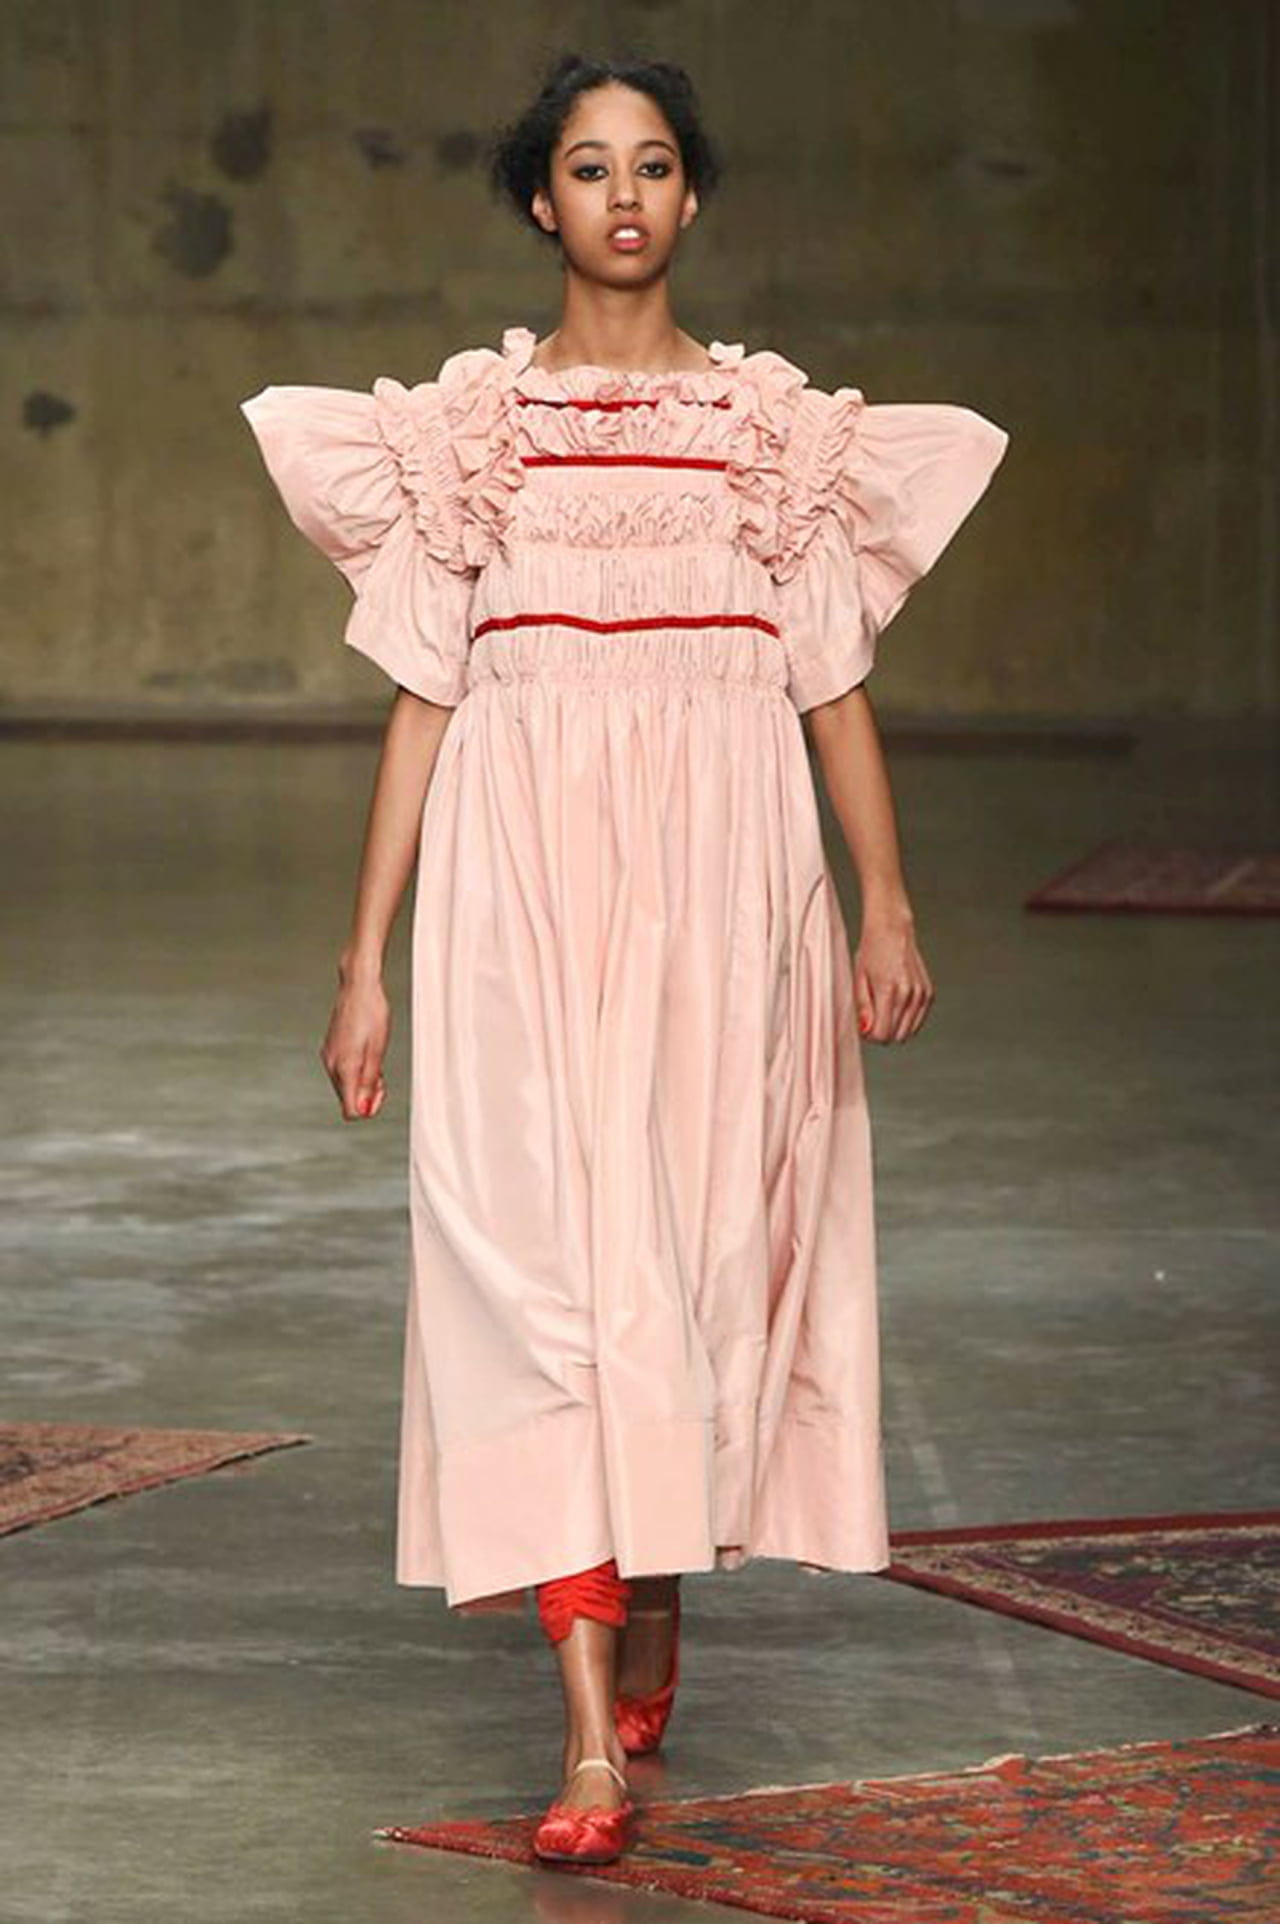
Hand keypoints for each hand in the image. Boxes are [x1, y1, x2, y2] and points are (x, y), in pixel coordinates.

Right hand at [319, 975, 389, 1118]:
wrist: (358, 986)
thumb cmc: (372, 1012)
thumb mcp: (377, 1049)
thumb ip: (369, 1081)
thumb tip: (364, 1108)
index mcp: (344, 1066)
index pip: (350, 1110)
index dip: (367, 1110)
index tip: (380, 1093)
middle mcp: (331, 1064)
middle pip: (347, 1099)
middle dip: (366, 1096)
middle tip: (382, 1079)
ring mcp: (329, 1056)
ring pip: (344, 1085)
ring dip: (362, 1084)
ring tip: (377, 1066)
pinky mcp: (330, 1049)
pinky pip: (342, 1071)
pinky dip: (355, 1072)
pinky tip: (367, 1058)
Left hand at [853, 909, 934, 1043]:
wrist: (892, 930)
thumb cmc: (872, 951)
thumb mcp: (859, 978)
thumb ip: (863, 1007)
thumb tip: (866, 1031)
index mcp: (889, 990)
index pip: (882, 1034)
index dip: (870, 1034)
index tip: (865, 1024)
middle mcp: (909, 994)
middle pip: (896, 1036)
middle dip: (882, 1032)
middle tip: (873, 1016)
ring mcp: (922, 994)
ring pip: (908, 1032)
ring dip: (895, 1027)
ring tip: (884, 1008)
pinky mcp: (929, 993)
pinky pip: (918, 1022)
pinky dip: (907, 1020)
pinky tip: (897, 1005)